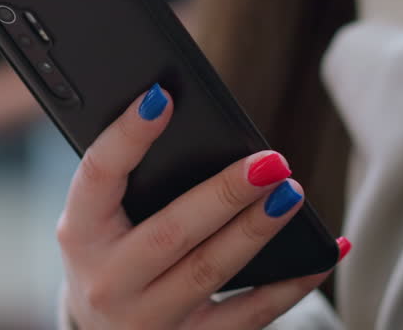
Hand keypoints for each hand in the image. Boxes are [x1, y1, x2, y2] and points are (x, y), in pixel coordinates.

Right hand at [57, 86, 344, 328]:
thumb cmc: (110, 254)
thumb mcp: (99, 222)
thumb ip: (130, 182)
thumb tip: (186, 114)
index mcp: (79, 233)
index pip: (98, 174)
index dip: (128, 135)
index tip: (162, 96)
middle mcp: (108, 280)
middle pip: (170, 232)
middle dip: (223, 194)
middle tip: (269, 161)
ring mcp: (148, 317)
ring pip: (209, 270)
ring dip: (255, 230)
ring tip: (291, 193)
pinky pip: (248, 316)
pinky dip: (290, 285)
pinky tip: (322, 254)